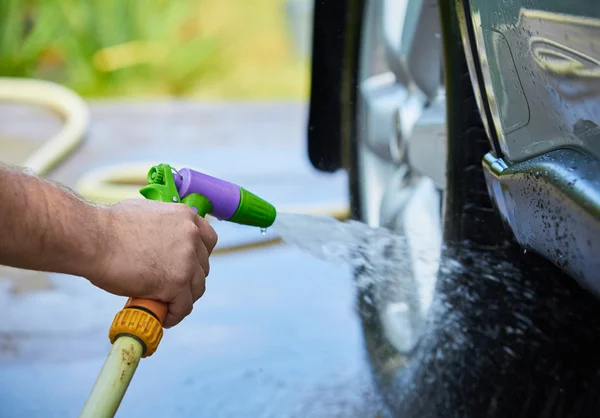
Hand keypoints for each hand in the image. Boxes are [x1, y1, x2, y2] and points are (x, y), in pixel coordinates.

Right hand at [89, 199, 217, 327]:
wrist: (92, 238)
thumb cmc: (108, 227)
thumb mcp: (147, 213)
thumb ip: (163, 226)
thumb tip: (161, 239)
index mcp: (186, 217)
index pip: (208, 240)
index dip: (198, 256)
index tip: (188, 267)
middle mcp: (192, 236)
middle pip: (203, 266)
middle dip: (189, 279)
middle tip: (171, 288)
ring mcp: (187, 260)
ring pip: (196, 288)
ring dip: (183, 298)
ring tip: (166, 304)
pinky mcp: (177, 282)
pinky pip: (183, 306)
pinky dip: (175, 314)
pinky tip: (164, 317)